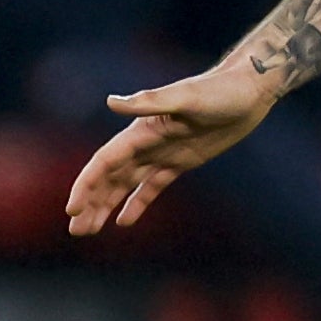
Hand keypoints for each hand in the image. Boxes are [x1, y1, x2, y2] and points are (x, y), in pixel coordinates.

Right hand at [63, 59, 279, 234]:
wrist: (249, 90)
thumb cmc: (219, 91)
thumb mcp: (186, 97)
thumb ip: (149, 102)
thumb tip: (111, 102)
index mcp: (141, 131)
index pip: (105, 162)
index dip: (87, 185)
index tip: (72, 209)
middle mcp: (146, 143)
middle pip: (110, 177)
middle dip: (91, 202)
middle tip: (76, 231)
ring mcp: (162, 153)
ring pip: (126, 185)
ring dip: (106, 206)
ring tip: (89, 230)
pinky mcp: (181, 161)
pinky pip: (153, 186)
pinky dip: (137, 203)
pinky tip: (123, 222)